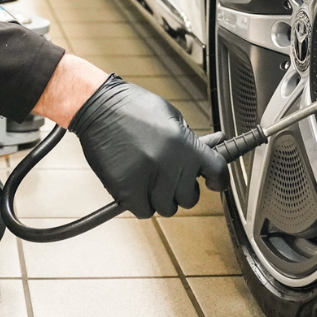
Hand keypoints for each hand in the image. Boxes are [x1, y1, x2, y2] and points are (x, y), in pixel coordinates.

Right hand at [69, 74, 227, 217]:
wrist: (97, 106)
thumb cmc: (132, 107)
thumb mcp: (170, 116)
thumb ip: (189, 141)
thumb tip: (209, 151)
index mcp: (184, 144)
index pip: (217, 172)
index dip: (218, 181)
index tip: (214, 183)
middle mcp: (169, 164)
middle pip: (190, 198)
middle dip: (183, 189)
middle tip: (172, 177)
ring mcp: (147, 179)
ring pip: (167, 208)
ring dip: (161, 197)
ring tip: (151, 179)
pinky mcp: (126, 189)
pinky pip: (144, 211)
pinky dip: (142, 203)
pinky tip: (138, 186)